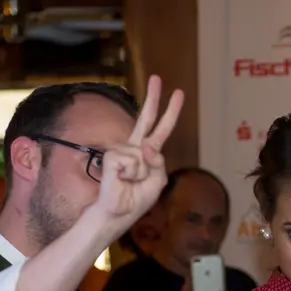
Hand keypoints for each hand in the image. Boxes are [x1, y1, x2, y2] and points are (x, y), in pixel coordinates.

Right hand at [93, 75, 182, 227]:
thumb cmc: (136, 199)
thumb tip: (145, 146)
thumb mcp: (158, 181)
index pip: (161, 128)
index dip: (170, 111)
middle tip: (157, 77)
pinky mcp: (113, 156)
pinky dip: (131, 174)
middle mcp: (136, 147)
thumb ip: (158, 161)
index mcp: (149, 152)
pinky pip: (133, 161)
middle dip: (153, 97)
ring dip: (141, 174)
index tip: (178, 93)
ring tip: (129, 182)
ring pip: (144, 155)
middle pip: (147, 118)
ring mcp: (123, 149)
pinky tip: (120, 179)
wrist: (117, 212)